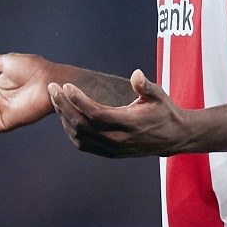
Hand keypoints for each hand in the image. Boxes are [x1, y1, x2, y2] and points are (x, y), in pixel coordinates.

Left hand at [49, 70, 193, 157]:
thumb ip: (146, 86)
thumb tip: (136, 74)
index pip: (97, 114)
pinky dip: (70, 130)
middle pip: (82, 126)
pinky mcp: (109, 153)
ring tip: (55, 99)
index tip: (66, 85)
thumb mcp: (159, 95)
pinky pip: (83, 144)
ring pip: (79, 137)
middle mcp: (119, 140)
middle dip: (64, 106)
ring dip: (64, 118)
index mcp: (130, 124)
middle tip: (52, 88)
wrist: (174, 138)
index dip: (79, 101)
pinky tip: (65, 114)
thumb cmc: (165, 112)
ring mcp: (113, 149)